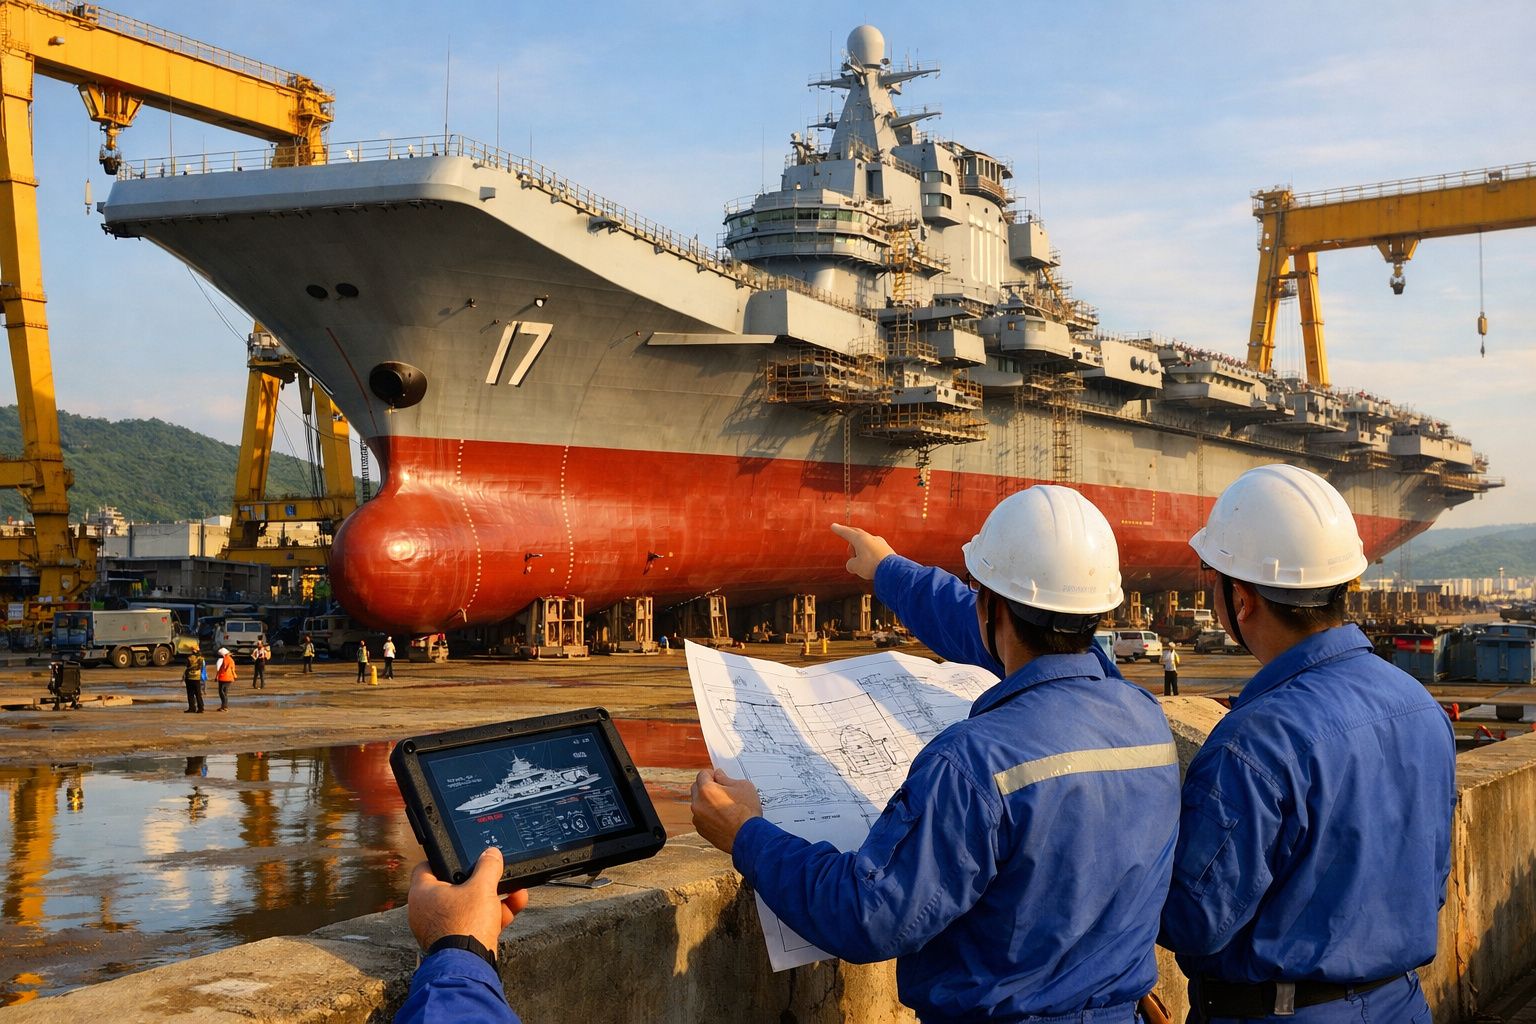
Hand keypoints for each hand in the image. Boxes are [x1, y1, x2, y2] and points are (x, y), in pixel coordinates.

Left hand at [407, 846, 528, 954]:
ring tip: (515, 891)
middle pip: (455, 886)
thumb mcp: (482, 887)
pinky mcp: (453, 942)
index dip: (446, 858)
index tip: (463, 856)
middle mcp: (426, 910)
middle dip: (482, 883)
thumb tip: (491, 854)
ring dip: (493, 899)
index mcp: (422, 893)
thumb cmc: (465, 925)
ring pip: (467, 906)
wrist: (469, 966)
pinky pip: (472, 923)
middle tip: (496, 876)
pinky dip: (490, 916)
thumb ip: (488, 866)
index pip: (428, 865)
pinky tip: (512, 908)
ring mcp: (439, 928)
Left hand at [690, 768, 762, 854]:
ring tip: (724, 806)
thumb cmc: (747, 811)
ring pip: (698, 804)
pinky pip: (701, 817)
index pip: (702, 774)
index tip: (719, 778)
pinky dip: (708, 816)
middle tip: (721, 790)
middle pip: (696, 788)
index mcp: (706, 790)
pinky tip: (722, 818)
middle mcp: (698, 804)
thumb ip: (727, 779)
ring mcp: (698, 818)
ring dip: (707, 802)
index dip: (712, 774)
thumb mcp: (742, 787)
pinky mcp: (701, 830)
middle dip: (706, 786)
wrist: (748, 837)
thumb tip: (719, 776)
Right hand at [830, 522, 895, 579]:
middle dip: (851, 543)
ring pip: (867, 543)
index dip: (839, 530)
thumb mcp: (855, 567)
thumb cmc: (871, 566)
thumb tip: (852, 564)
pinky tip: (871, 564)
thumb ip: (850, 564)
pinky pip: (875, 549)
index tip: (833, 526)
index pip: (847, 533)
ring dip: (861, 551)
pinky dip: (870, 555)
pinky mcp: (887, 549)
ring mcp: (880, 543)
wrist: (892, 570)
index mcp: (860, 539)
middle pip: (857, 535)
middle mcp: (870, 538)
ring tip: (861, 564)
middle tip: (850, 553)